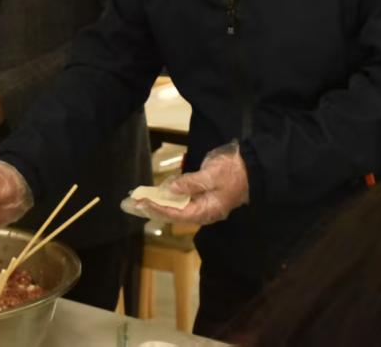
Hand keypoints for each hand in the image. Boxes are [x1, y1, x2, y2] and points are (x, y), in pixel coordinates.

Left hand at [125, 142, 248, 224]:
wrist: (251, 167)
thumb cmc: (233, 172)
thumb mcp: (212, 175)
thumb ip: (191, 183)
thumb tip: (170, 189)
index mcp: (206, 210)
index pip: (177, 214)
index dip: (158, 208)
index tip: (142, 202)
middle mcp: (201, 211)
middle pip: (171, 214)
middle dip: (150, 209)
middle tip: (129, 205)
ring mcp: (200, 204)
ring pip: (173, 207)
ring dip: (154, 203)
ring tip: (135, 200)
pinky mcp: (199, 196)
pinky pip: (178, 199)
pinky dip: (164, 196)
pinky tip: (152, 193)